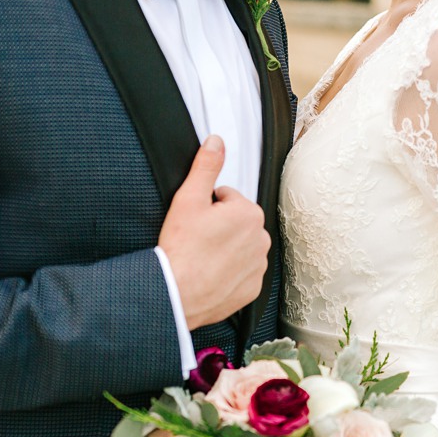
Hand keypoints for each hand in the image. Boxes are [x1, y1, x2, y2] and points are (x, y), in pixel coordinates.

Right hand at [158, 136, 270, 327]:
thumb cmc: (181, 249)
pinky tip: (210, 273)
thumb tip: (216, 142)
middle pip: (236, 222)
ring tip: (202, 256)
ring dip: (225, 248)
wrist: (177, 294)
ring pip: (239, 247)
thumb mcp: (189, 198)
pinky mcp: (251, 288)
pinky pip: (242, 272)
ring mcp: (257, 265)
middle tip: (197, 239)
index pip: (227, 199)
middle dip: (219, 226)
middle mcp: (260, 238)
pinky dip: (229, 272)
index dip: (207, 207)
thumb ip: (206, 166)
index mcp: (249, 213)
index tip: (196, 222)